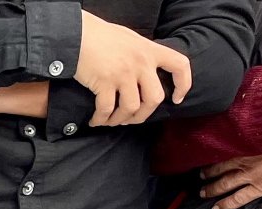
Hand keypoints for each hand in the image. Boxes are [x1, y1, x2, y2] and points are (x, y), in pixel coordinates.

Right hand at [75, 11, 191, 126]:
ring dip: (120, 120)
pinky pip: (106, 109)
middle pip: (155, 98)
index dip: (183, 84)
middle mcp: (141, 63)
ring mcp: (124, 73)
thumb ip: (141, 55)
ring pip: (131, 108)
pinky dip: (101, 119)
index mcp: (150, 50)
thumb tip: (143, 73)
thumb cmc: (100, 35)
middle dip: (144, 115)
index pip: (180, 66)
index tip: (177, 99)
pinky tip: (96, 120)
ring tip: (110, 121)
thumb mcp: (130, 40)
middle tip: (132, 119)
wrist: (77, 33)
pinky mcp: (105, 82)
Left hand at [198, 145, 261, 208]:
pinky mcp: (260, 188)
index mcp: (252, 145)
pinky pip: (238, 198)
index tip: (207, 154)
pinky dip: (225, 203)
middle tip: (199, 175)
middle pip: (223, 166)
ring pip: (225, 183)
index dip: (218, 153)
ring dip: (212, 188)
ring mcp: (252, 175)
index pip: (229, 149)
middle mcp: (248, 160)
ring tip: (202, 193)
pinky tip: (215, 208)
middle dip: (210, 172)